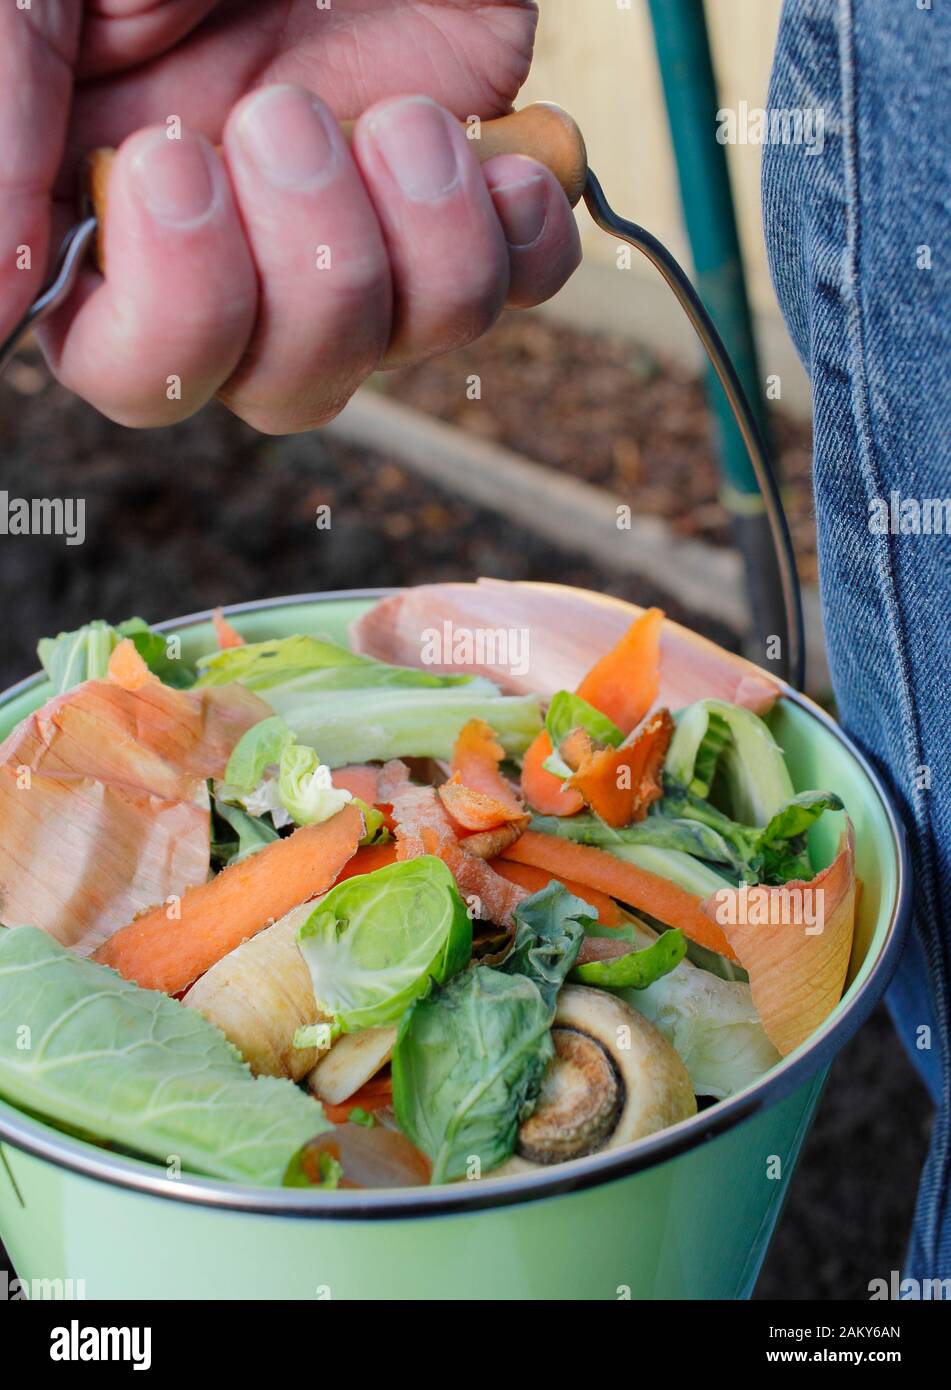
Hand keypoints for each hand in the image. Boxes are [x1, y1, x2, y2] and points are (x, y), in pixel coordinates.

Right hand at [0, 0, 579, 431]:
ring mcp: (364, 225)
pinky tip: (495, 155)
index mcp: (130, 221)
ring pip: (408, 343)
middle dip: (309, 272)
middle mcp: (250, 251)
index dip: (175, 315)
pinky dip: (522, 238)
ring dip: (418, 246)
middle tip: (285, 116)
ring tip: (403, 119)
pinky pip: (519, 284)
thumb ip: (7, 133)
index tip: (170, 166)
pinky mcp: (464, 189)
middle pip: (288, 390)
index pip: (142, 373)